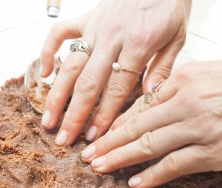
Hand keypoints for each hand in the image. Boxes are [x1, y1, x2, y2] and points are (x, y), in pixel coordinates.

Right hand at [39, 0, 190, 144]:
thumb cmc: (171, 6)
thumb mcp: (178, 37)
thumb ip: (162, 68)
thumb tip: (149, 99)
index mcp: (138, 44)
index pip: (117, 88)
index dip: (104, 115)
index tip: (94, 138)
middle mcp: (112, 37)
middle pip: (88, 83)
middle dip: (74, 115)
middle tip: (63, 140)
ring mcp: (95, 26)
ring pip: (69, 65)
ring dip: (56, 95)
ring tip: (47, 120)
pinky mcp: (86, 17)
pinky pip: (59, 33)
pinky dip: (47, 52)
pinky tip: (43, 74)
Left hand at [81, 46, 221, 187]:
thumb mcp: (212, 73)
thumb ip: (183, 89)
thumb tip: (159, 105)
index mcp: (184, 80)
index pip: (140, 107)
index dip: (116, 123)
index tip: (101, 133)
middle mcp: (187, 102)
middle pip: (136, 126)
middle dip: (108, 143)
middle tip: (88, 155)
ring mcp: (200, 127)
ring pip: (148, 145)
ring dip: (120, 159)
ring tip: (100, 168)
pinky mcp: (216, 151)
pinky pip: (175, 165)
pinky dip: (153, 175)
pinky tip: (136, 182)